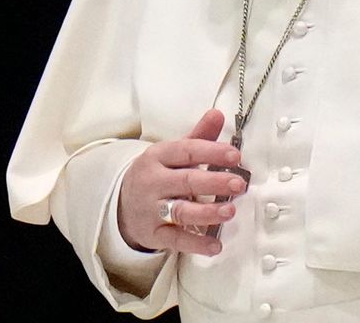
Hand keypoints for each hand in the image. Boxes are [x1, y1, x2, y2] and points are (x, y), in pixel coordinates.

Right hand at [118, 109, 247, 255]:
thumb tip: (218, 114)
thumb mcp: (172, 153)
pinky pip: (176, 239)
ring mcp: (151, 209)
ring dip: (207, 212)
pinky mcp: (153, 234)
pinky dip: (196, 243)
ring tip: (230, 212)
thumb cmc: (157, 174)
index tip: (235, 156)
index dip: (211, 152)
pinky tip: (216, 245)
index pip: (186, 151)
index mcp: (158, 156)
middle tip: (238, 184)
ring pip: (180, 211)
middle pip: (185, 181)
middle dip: (213, 183)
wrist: (121, 203)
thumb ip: (198, 136)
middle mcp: (153, 182)